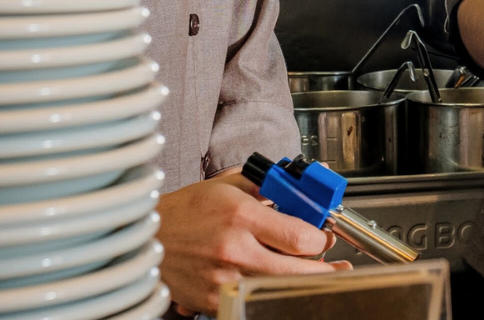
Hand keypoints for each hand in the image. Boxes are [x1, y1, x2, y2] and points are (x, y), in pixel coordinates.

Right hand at [157, 171, 351, 315]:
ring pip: (279, 289)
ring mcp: (224, 280)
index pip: (301, 238)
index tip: (325, 236)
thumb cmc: (186, 210)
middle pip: (298, 271)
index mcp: (241, 217)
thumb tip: (304, 182)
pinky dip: (268, 293)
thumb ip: (269, 184)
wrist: (148, 236)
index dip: (322, 239)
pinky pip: (253, 300)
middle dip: (324, 268)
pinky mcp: (214, 301)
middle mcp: (234, 251)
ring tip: (313, 274)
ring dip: (300, 282)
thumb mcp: (228, 186)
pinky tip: (274, 283)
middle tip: (335, 264)